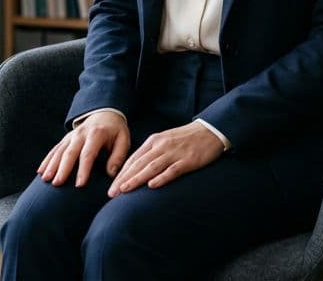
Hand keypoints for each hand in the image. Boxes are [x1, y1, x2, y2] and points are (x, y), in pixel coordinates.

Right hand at [37, 111, 130, 187]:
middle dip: (63, 168)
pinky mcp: (66, 138)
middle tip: (57, 183)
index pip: (88, 154)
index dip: (83, 169)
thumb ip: (118, 157)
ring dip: (51, 165)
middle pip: (70, 152)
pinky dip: (47, 160)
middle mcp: (81, 134)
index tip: (79, 184)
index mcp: (97, 134)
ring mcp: (71, 135)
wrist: (106, 113)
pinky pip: (55, 149)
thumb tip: (111, 174)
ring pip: (59, 151)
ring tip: (46, 179)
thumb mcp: (123, 140)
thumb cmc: (116, 131)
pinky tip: (40, 171)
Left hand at [108, 121, 223, 196]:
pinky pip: (172, 170)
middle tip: (112, 193)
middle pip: (138, 164)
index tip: (112, 187)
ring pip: (151, 167)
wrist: (210, 130)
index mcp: (154, 141)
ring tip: (124, 190)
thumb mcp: (165, 140)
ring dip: (136, 179)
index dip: (121, 174)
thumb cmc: (186, 138)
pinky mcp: (188, 160)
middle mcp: (161, 146)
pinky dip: (161, 178)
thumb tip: (135, 169)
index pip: (133, 159)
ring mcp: (174, 153)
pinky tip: (151, 186)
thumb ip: (151, 153)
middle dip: (123, 179)